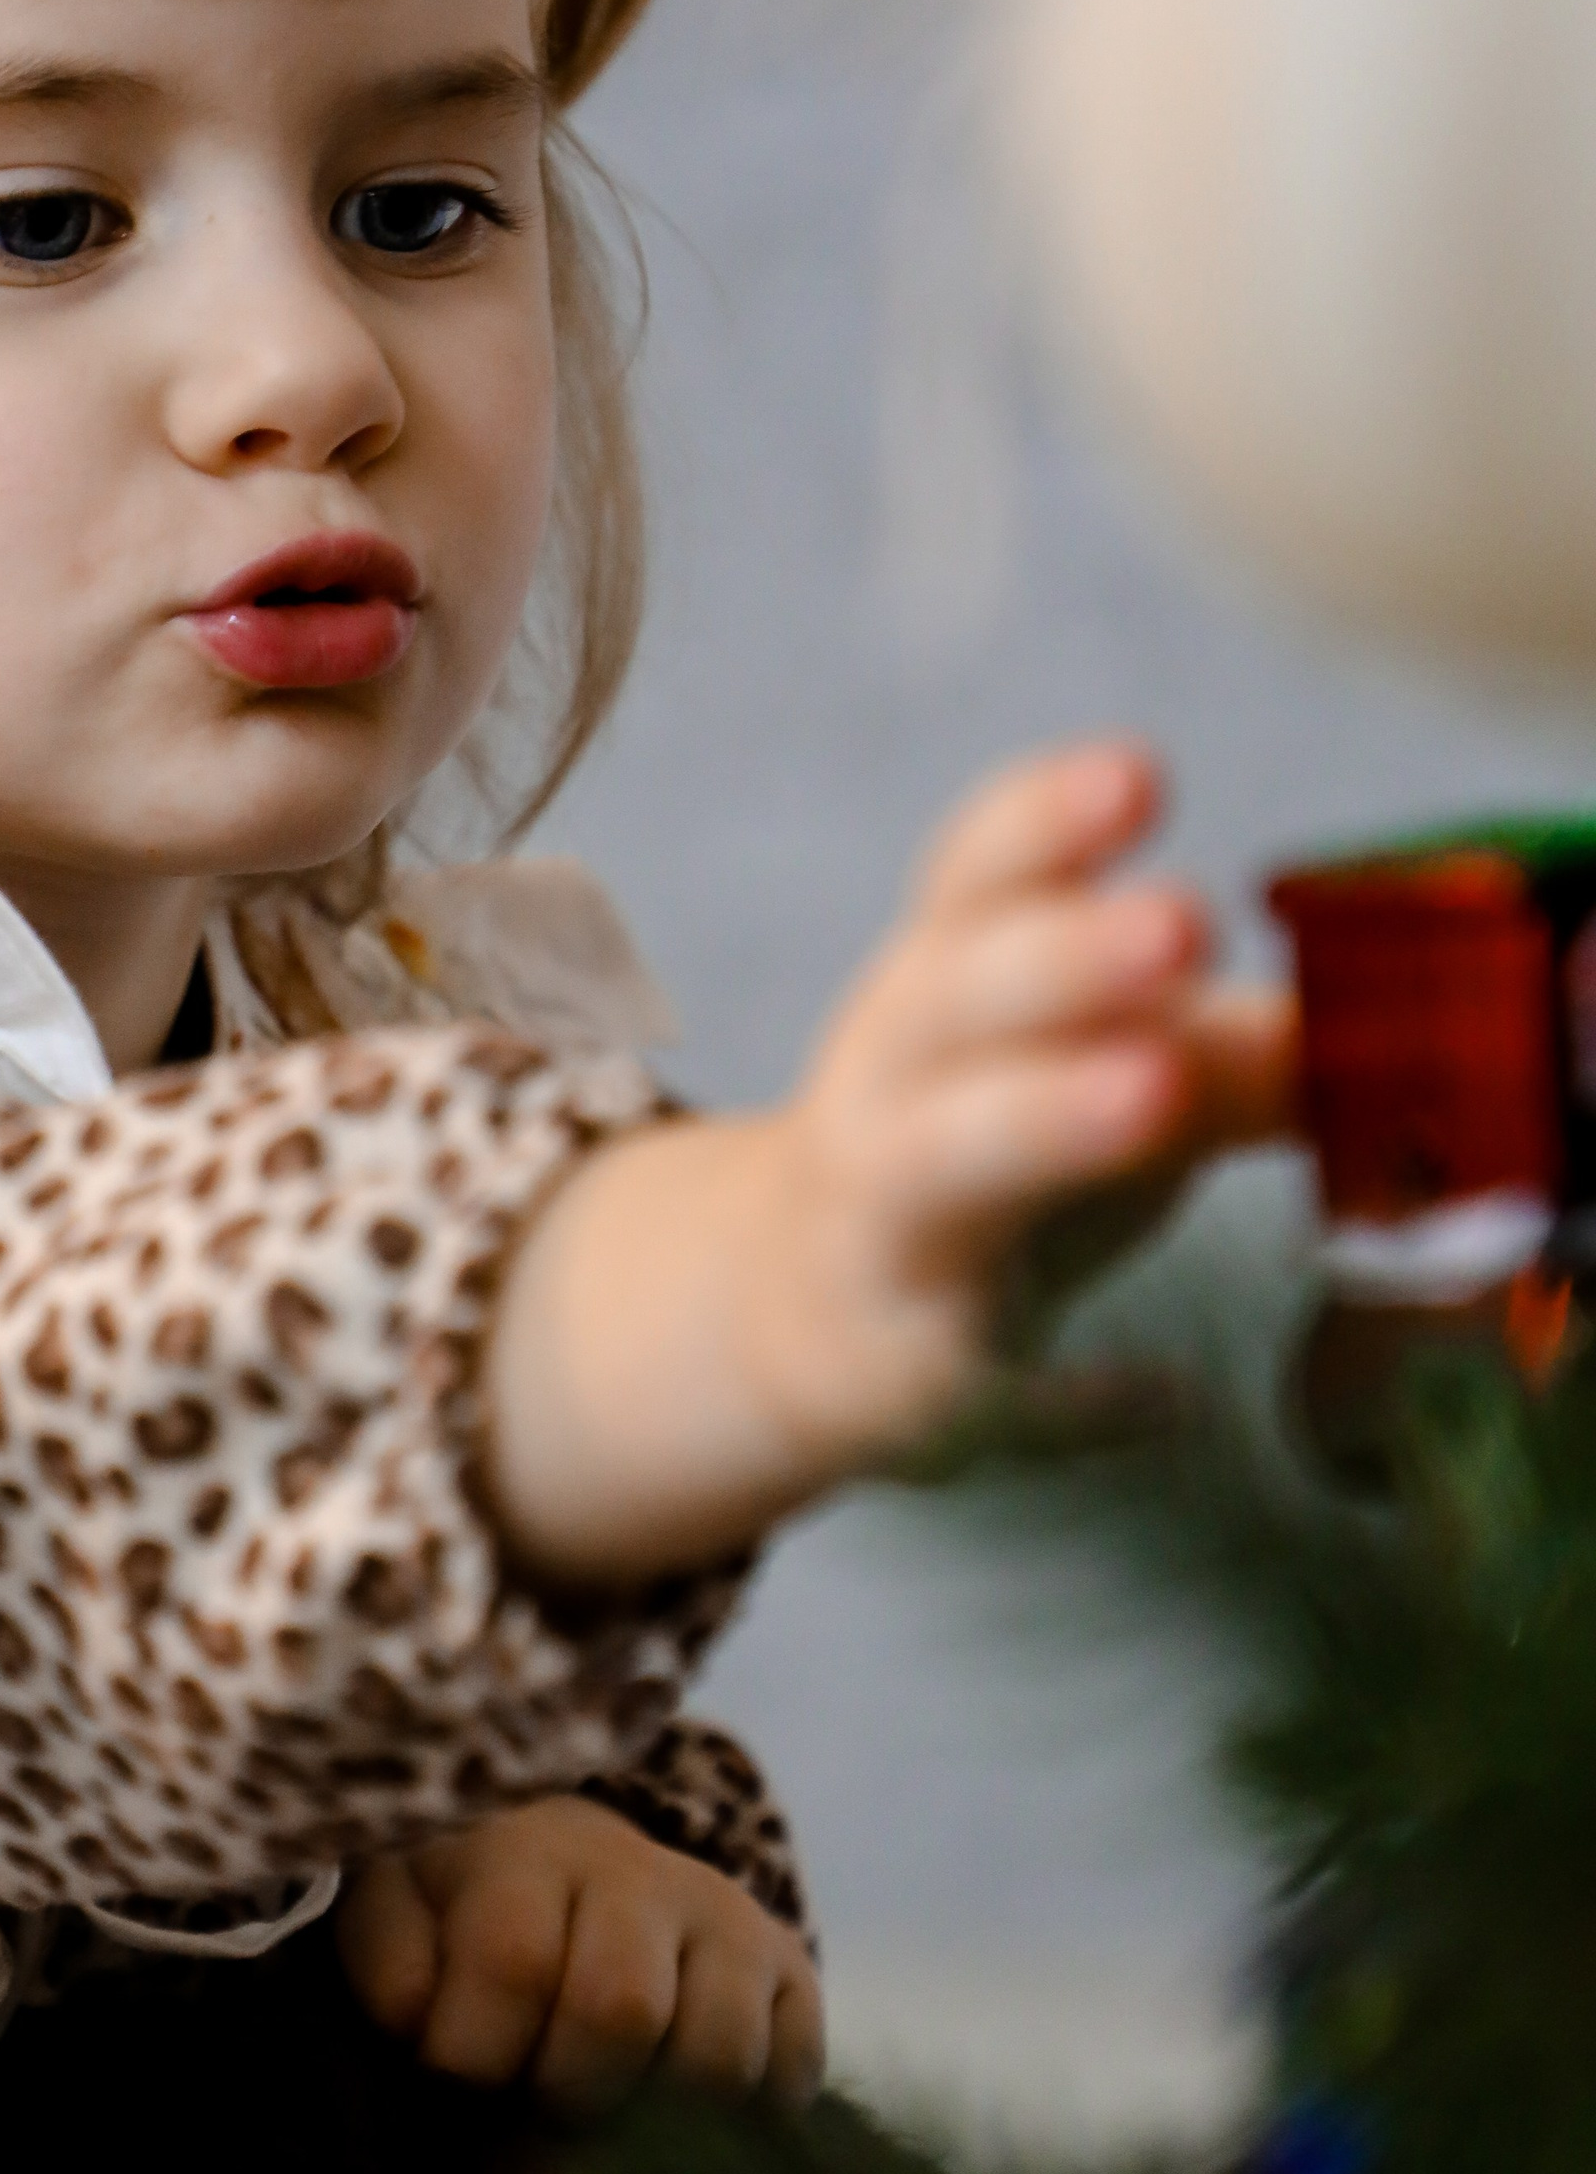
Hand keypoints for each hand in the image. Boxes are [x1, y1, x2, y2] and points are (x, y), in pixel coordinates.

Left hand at [337, 1795, 822, 2115]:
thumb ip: (390, 1961)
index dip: (475, 2053)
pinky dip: (739, 2118)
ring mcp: (725, 1916)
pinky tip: (675, 2103)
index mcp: (529, 1851)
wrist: (567, 1865)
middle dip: (566, 2090)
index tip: (459, 2073)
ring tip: (608, 2107)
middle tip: (539, 2100)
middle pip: (622, 2009)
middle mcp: (641, 1873)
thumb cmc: (463, 1910)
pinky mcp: (788, 1966)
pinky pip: (789, 2071)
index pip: (513, 1958)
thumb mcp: (397, 1911)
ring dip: (653, 2115)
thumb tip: (427, 2019)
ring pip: (718, 2053)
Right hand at [485, 741, 1296, 1583]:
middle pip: (956, 992)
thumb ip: (1230, 1050)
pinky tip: (1166, 1400)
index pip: (980, 870)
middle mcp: (896, 1067)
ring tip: (1152, 1093)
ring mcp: (885, 1202)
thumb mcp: (1102, 1068)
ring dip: (1046, 1119)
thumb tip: (1373, 1035)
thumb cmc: (984, 1147)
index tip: (1140, 773)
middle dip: (1064, 955)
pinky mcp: (903, 1336)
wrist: (801, 1302)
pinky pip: (972, 1349)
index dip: (1051, 820)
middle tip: (1182, 925)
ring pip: (945, 1155)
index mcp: (948, 972)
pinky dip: (1065, 1383)